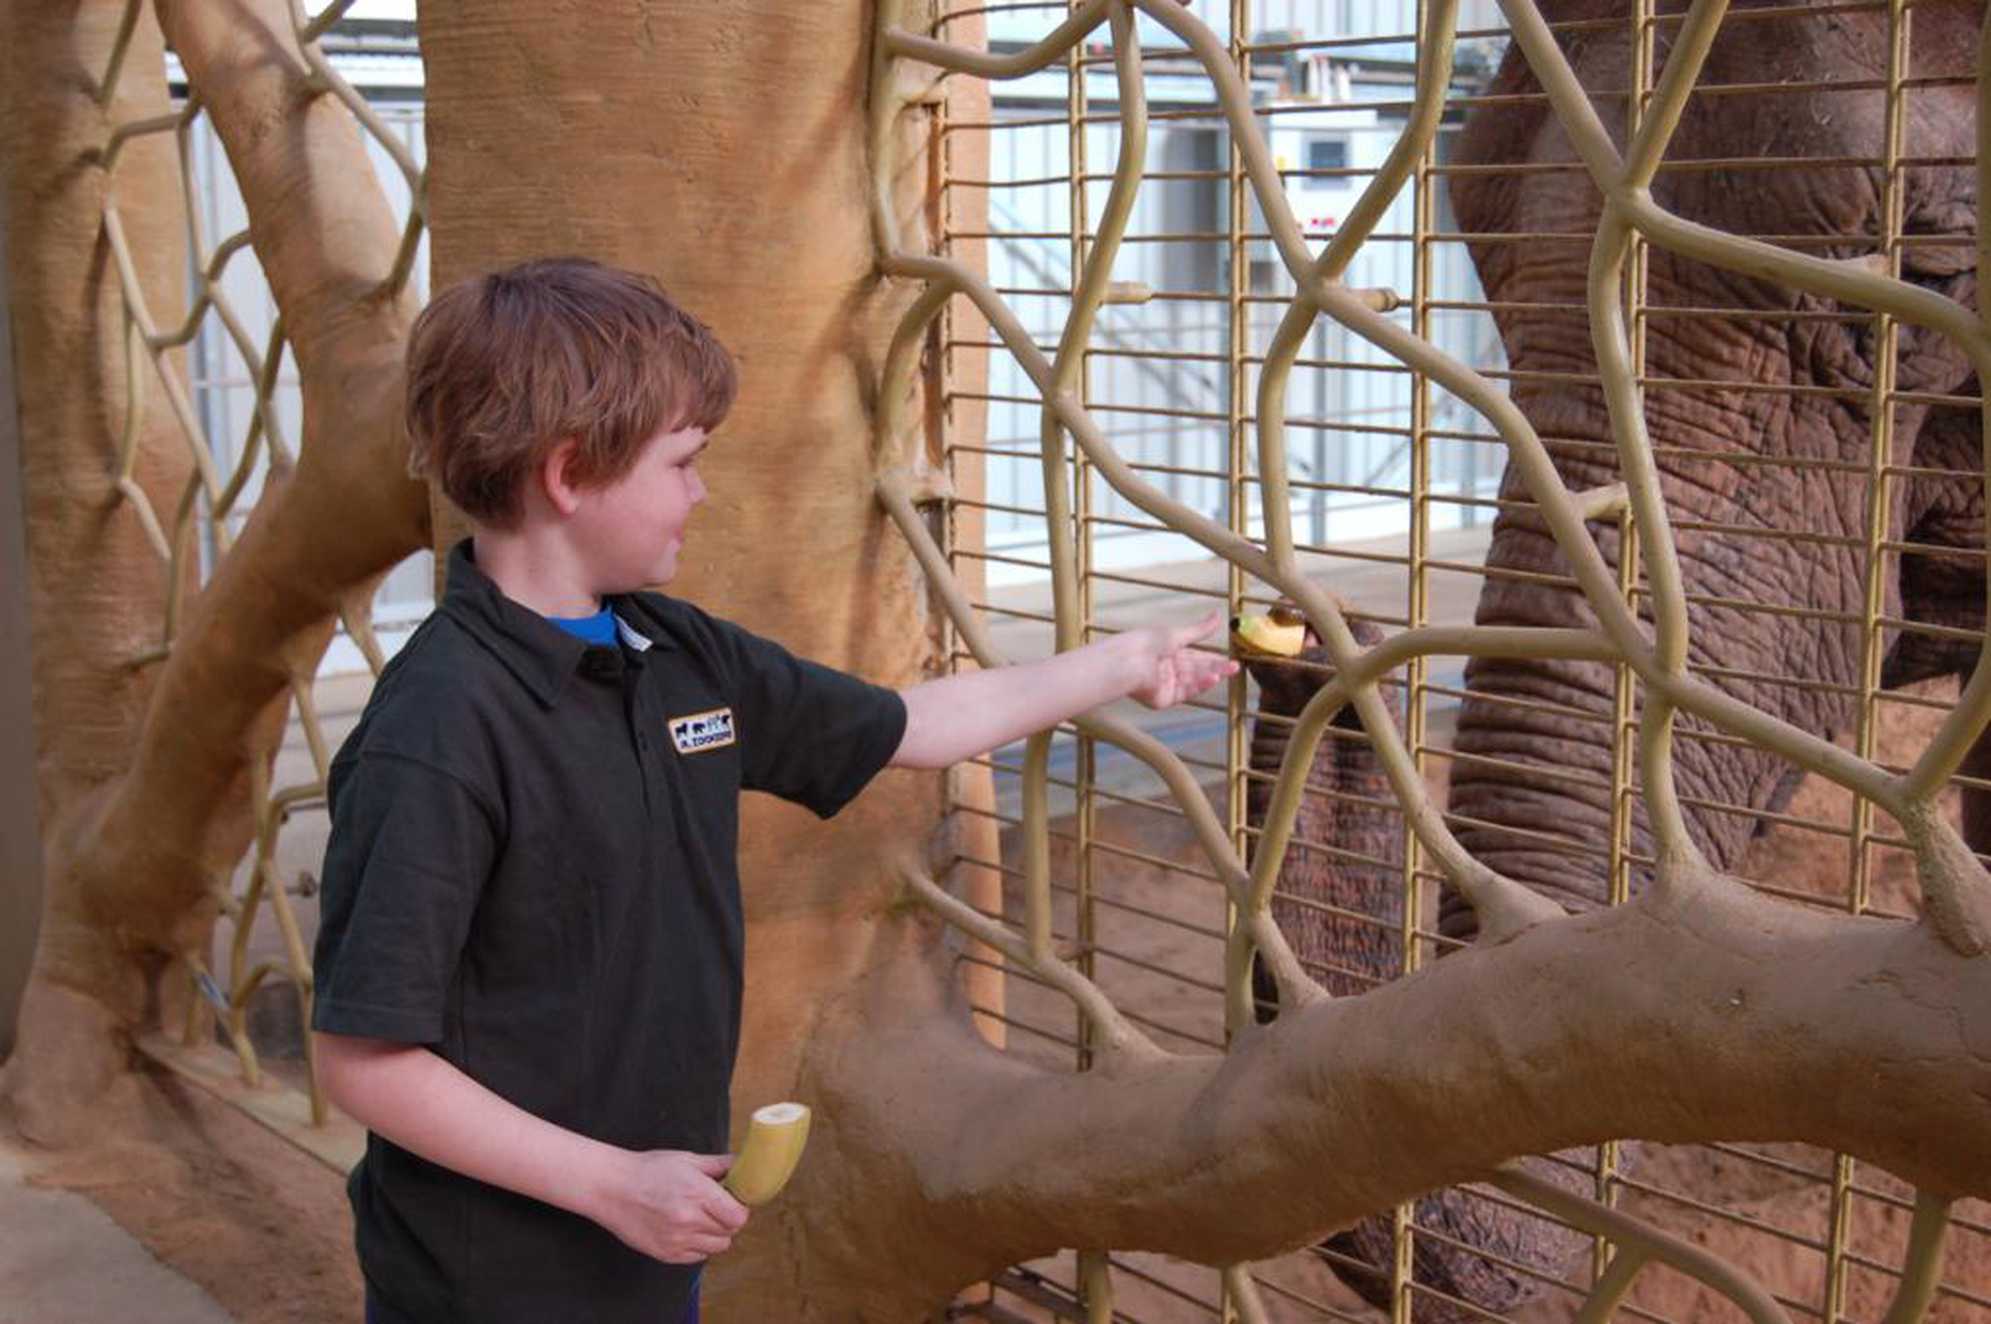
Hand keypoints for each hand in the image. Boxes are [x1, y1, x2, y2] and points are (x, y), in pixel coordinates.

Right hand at [589, 1149, 749, 1264]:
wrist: (612, 1188)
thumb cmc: (649, 1170)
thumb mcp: (687, 1160)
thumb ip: (720, 1165)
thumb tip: (744, 1165)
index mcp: (698, 1194)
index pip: (739, 1217)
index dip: (739, 1208)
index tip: (732, 1201)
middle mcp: (689, 1220)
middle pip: (729, 1232)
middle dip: (727, 1219)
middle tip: (714, 1207)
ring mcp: (677, 1240)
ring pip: (716, 1247)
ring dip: (714, 1234)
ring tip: (699, 1218)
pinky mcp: (665, 1254)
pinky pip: (698, 1257)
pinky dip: (698, 1246)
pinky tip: (685, 1229)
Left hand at [1124, 608, 1237, 708]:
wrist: (1126, 661)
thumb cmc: (1145, 643)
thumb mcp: (1177, 634)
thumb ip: (1200, 630)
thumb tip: (1218, 615)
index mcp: (1168, 653)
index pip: (1196, 657)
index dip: (1213, 658)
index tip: (1230, 658)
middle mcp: (1167, 670)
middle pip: (1197, 670)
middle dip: (1216, 668)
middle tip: (1235, 667)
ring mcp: (1165, 686)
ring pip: (1194, 682)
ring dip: (1211, 676)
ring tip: (1228, 671)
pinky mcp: (1163, 699)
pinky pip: (1185, 692)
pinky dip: (1199, 686)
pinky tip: (1213, 679)